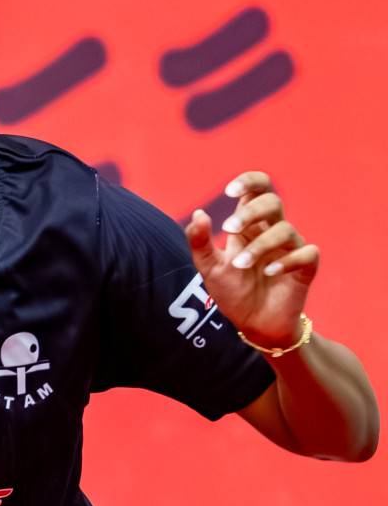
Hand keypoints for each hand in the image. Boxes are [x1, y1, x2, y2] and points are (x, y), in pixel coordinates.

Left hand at [185, 171, 316, 349]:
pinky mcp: (305, 269)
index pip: (257, 190)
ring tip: (240, 265)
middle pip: (273, 202)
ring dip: (260, 246)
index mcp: (249, 226)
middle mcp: (271, 232)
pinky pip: (307, 253)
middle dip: (250, 211)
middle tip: (228, 228)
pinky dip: (287, 260)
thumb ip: (200, 242)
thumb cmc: (233, 291)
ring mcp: (290, 249)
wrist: (253, 324)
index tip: (229, 191)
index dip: (249, 182)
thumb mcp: (209, 268)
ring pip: (285, 229)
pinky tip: (269, 271)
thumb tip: (198, 214)